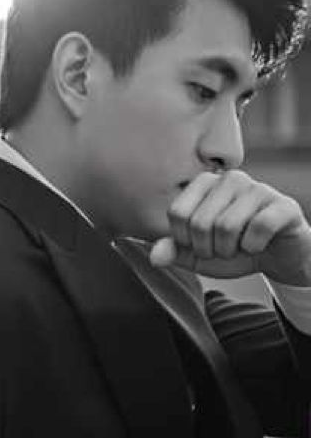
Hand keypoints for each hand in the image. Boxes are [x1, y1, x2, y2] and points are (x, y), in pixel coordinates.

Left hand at [149, 170, 310, 285]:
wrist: (275, 258)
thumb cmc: (232, 250)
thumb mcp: (196, 255)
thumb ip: (173, 252)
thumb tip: (154, 256)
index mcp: (204, 184)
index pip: (177, 213)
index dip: (184, 240)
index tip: (199, 244)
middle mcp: (230, 179)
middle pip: (200, 222)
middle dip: (208, 249)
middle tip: (222, 249)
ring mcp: (258, 189)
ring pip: (227, 226)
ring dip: (230, 250)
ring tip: (239, 247)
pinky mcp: (283, 205)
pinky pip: (258, 228)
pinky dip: (254, 247)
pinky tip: (259, 244)